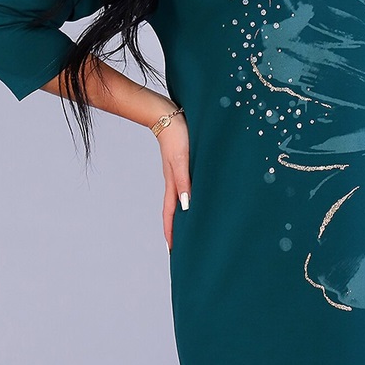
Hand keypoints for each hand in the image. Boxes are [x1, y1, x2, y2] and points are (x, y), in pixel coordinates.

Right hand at [156, 111, 190, 252]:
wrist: (167, 113)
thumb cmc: (177, 134)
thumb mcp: (182, 159)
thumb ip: (184, 181)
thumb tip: (186, 207)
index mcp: (173, 183)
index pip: (171, 214)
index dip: (172, 233)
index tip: (173, 252)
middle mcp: (174, 181)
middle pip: (175, 211)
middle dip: (178, 229)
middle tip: (183, 246)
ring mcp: (178, 173)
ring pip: (181, 199)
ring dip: (185, 214)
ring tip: (192, 227)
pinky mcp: (183, 164)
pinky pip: (186, 186)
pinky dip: (190, 197)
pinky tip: (197, 198)